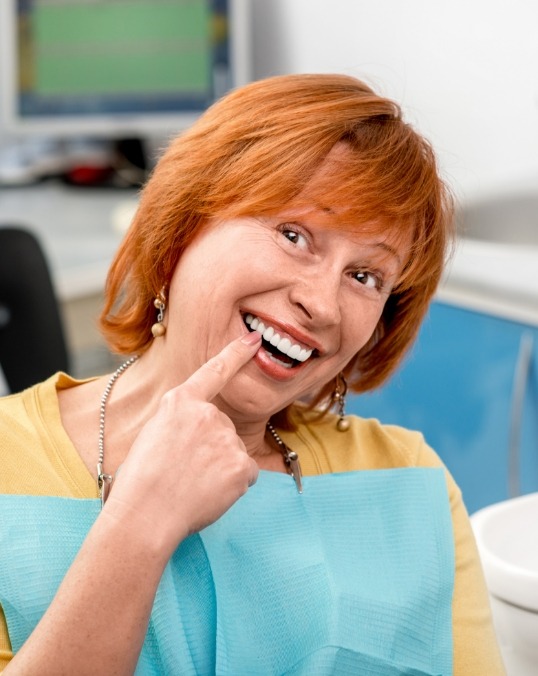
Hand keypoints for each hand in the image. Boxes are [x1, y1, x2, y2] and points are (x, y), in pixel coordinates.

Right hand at [103, 332, 261, 555]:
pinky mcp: (241, 464)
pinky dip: (233, 485)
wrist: (144, 516)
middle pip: (221, 427)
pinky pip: (245, 473)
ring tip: (190, 485)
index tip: (254, 340)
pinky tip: (209, 494)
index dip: (236, 353)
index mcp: (180, 402)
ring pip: (232, 452)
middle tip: (183, 471)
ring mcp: (226, 438)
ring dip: (220, 467)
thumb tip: (198, 438)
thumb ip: (181, 424)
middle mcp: (207, 414)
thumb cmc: (138, 483)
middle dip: (210, 447)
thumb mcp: (152, 435)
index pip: (214, 371)